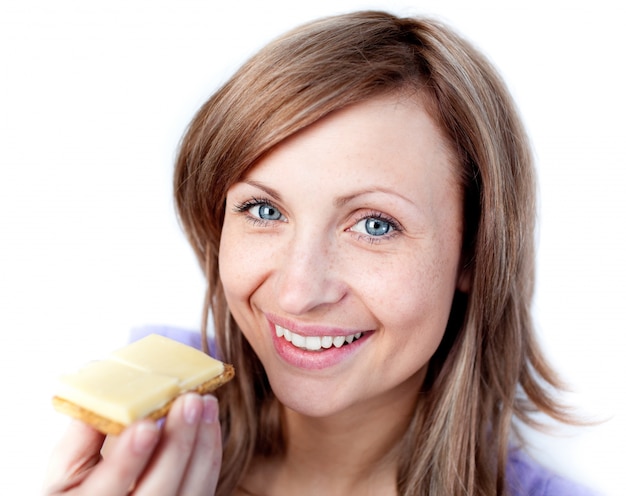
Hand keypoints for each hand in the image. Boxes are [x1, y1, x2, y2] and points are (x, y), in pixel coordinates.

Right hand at [43, 393, 221, 494]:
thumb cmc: (79, 488)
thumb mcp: (63, 469)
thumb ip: (81, 436)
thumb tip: (104, 393)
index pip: (105, 491)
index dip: (128, 458)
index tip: (146, 425)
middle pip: (158, 491)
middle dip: (177, 443)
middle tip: (190, 400)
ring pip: (191, 491)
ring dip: (203, 443)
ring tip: (206, 402)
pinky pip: (205, 488)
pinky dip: (209, 454)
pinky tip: (209, 422)